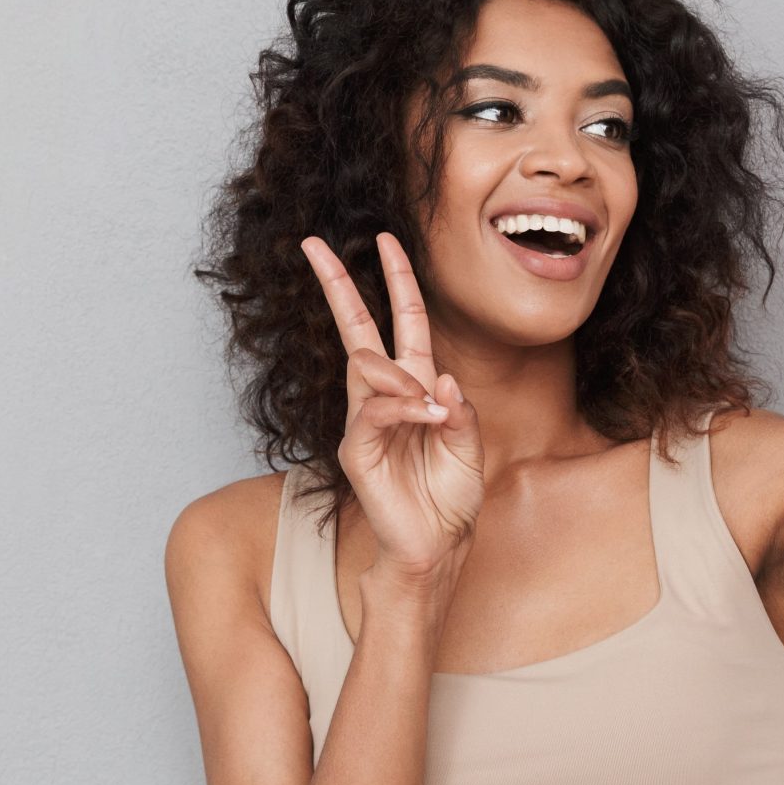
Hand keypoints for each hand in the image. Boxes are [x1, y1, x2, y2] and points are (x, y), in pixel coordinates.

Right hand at [299, 230, 483, 582]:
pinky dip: (402, 408)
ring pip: (368, 368)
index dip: (396, 281)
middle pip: (357, 327)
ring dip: (403, 380)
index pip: (402, 321)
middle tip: (313, 244)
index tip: (385, 240)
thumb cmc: (451, 496)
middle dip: (337, 284)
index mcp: (416, 386)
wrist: (437, 544)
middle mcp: (384, 396)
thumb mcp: (471, 445)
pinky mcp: (356, 449)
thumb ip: (459, 410)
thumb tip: (440, 377)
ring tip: (431, 411)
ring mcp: (365, 421)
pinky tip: (426, 418)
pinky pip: (373, 410)